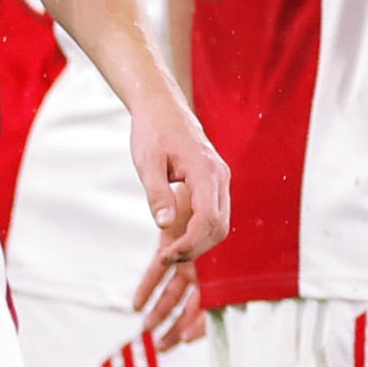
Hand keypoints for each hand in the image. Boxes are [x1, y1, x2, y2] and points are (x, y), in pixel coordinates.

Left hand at [121, 87, 227, 343]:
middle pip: (219, 228)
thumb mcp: (147, 162)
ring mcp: (220, 182)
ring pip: (219, 225)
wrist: (162, 107)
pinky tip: (176, 241)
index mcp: (207, 172)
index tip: (164, 257)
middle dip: (195, 250)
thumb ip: (156, 193)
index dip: (188, 244)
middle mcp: (220, 179)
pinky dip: (199, 233)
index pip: (208, 220)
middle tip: (164, 259)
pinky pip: (213, 216)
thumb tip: (164, 225)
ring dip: (198, 245)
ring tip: (168, 254)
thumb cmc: (152, 131)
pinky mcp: (213, 185)